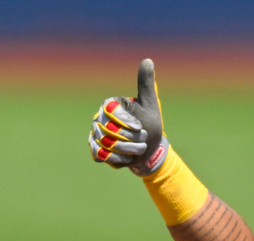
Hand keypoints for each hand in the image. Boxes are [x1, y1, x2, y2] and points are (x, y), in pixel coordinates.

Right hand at [88, 58, 168, 175]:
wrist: (150, 150)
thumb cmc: (151, 126)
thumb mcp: (150, 105)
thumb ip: (146, 84)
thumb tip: (148, 60)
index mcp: (110, 105)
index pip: (112, 112)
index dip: (127, 123)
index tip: (140, 128)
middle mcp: (99, 117)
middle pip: (110, 131)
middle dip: (132, 140)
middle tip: (142, 140)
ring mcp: (95, 134)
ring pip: (106, 145)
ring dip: (128, 151)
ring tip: (138, 150)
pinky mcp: (96, 149)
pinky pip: (101, 155)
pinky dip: (117, 160)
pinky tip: (128, 159)